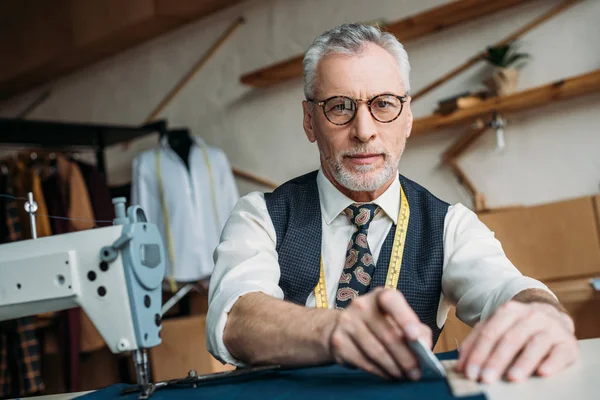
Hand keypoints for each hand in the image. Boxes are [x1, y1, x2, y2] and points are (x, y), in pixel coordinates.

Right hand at [326, 288, 431, 379]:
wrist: (342, 327)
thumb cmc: (380, 323)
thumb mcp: (400, 319)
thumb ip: (418, 329)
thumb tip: (424, 346)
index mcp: (380, 295)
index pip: (391, 301)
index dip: (404, 318)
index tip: (415, 338)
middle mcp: (361, 305)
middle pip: (387, 335)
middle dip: (406, 358)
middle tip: (416, 373)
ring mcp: (347, 322)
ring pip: (376, 352)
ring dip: (394, 369)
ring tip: (404, 376)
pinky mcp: (339, 341)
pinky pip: (364, 362)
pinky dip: (380, 372)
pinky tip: (388, 375)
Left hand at [456, 301, 577, 382]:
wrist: (553, 317)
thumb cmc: (519, 327)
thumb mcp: (496, 328)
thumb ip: (476, 343)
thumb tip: (462, 364)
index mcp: (508, 310)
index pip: (490, 333)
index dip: (478, 353)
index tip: (470, 372)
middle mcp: (530, 316)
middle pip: (510, 339)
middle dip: (496, 360)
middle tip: (486, 378)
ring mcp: (550, 327)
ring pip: (535, 344)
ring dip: (523, 363)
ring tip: (512, 378)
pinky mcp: (567, 342)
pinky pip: (560, 352)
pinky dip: (552, 363)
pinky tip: (543, 372)